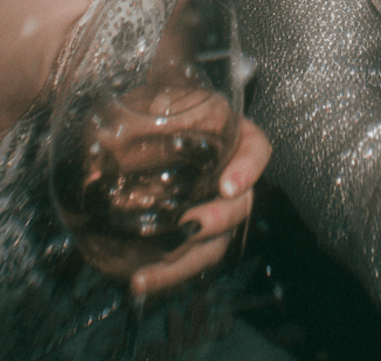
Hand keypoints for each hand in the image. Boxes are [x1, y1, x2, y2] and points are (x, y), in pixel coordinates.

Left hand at [128, 115, 270, 300]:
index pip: (257, 150)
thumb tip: (123, 138)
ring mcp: (213, 210)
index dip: (248, 170)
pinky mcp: (192, 236)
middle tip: (189, 225)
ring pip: (217, 242)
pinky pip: (191, 259)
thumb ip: (150, 110)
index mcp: (233, 137)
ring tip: (157, 265)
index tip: (228, 186)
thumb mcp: (160, 100)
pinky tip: (140, 280)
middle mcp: (230, 177)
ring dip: (189, 258)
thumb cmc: (160, 107)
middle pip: (241, 204)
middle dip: (217, 219)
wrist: (143, 125)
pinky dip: (167, 273)